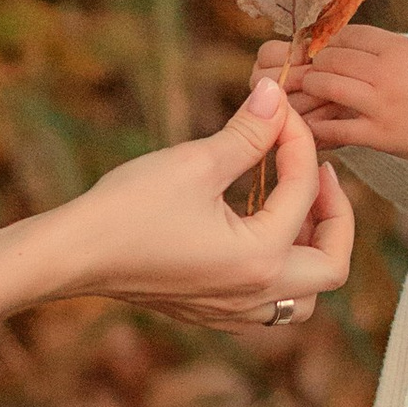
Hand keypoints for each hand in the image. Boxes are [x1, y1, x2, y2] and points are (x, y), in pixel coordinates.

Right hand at [0, 75, 352, 338]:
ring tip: (293, 207)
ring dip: (310, 249)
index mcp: (260, 259)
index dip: (298, 142)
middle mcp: (256, 295)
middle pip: (331, 265)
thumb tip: (274, 94)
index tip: (281, 110)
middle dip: (334, 214)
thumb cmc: (127, 210)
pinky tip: (256, 231)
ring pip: (305, 295)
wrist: (73, 255)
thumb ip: (247, 132)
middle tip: (316, 173)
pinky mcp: (211, 312)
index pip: (303, 193)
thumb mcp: (195, 162)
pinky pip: (270, 300)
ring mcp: (234, 311)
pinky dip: (279, 268)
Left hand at [290, 25, 407, 165]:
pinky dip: (319, 126)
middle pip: (334, 58)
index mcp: (398, 48)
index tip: (328, 49)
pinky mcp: (380, 135)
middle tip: (314, 70)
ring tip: (311, 90)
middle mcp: (386, 72)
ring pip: (329, 87)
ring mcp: (381, 104)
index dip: (332, 41)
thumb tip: (354, 47)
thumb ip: (389, 49)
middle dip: (318, 63)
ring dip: (314, 87)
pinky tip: (311, 125)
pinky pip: (338, 128)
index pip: (350, 35)